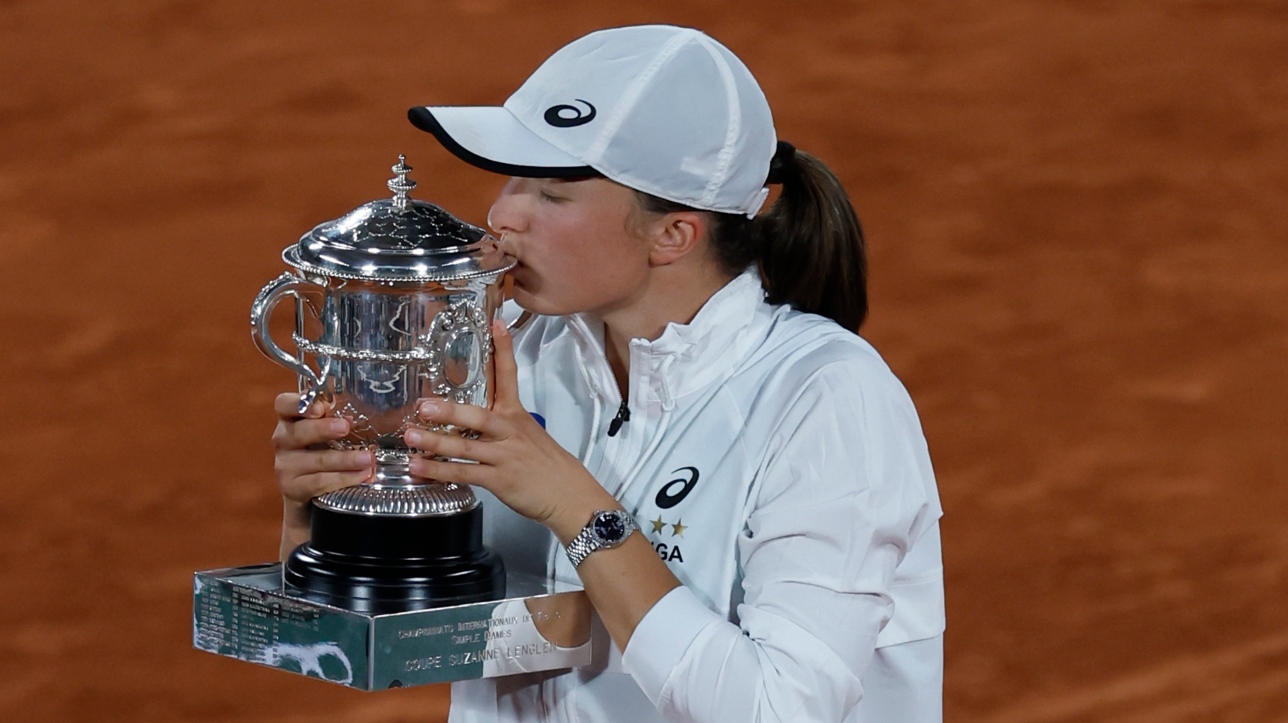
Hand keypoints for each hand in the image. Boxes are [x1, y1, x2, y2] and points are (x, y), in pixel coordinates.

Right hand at [272, 393, 373, 535]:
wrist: (306, 490)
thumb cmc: (320, 449)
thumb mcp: (325, 430)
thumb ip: (334, 417)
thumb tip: (358, 411)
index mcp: (290, 418)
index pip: (283, 404)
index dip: (297, 404)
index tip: (319, 408)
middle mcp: (282, 440)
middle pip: (298, 432)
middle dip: (323, 429)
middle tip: (346, 427)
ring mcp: (285, 465)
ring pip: (316, 460)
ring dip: (345, 459)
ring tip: (368, 458)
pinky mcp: (293, 488)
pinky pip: (320, 482)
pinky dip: (344, 478)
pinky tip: (362, 475)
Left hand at [404, 321, 614, 540]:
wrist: (568, 495)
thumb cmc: (548, 466)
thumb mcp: (529, 435)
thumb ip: (502, 424)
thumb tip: (473, 418)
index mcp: (516, 415)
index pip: (510, 376)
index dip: (503, 349)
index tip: (495, 323)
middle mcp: (509, 431)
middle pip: (478, 416)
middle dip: (450, 410)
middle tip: (423, 405)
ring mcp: (504, 456)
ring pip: (465, 446)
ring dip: (435, 441)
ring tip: (410, 435)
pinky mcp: (499, 480)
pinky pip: (464, 473)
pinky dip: (439, 471)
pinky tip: (418, 467)